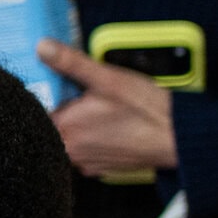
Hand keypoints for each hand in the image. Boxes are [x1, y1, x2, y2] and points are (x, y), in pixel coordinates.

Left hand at [37, 39, 176, 174]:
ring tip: (103, 113)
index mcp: (64, 130)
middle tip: (88, 99)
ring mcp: (84, 164)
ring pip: (69, 139)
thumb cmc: (147, 110)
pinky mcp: (98, 170)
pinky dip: (93, 139)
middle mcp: (69, 152)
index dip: (46, 96)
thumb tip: (42, 47)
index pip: (37, 112)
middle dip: (65, 110)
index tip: (60, 88)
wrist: (180, 138)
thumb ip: (71, 63)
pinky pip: (85, 151)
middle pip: (53, 126)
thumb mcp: (108, 79)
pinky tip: (110, 128)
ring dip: (79, 125)